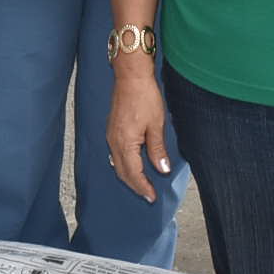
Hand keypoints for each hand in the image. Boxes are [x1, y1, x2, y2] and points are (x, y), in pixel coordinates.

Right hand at [104, 64, 171, 200]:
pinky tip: (132, 166)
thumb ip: (158, 150)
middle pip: (123, 172)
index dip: (143, 187)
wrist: (131, 77)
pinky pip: (116, 154)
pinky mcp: (112, 130)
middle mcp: (114, 142)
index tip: (152, 197)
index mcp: (125, 143)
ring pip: (118, 164)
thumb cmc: (144, 96)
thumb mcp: (156, 125)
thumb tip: (162, 169)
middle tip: (148, 196)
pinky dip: (125, 165)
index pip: (134, 173)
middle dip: (135, 186)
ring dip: (129, 177)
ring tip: (142, 185)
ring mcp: (111, 136)